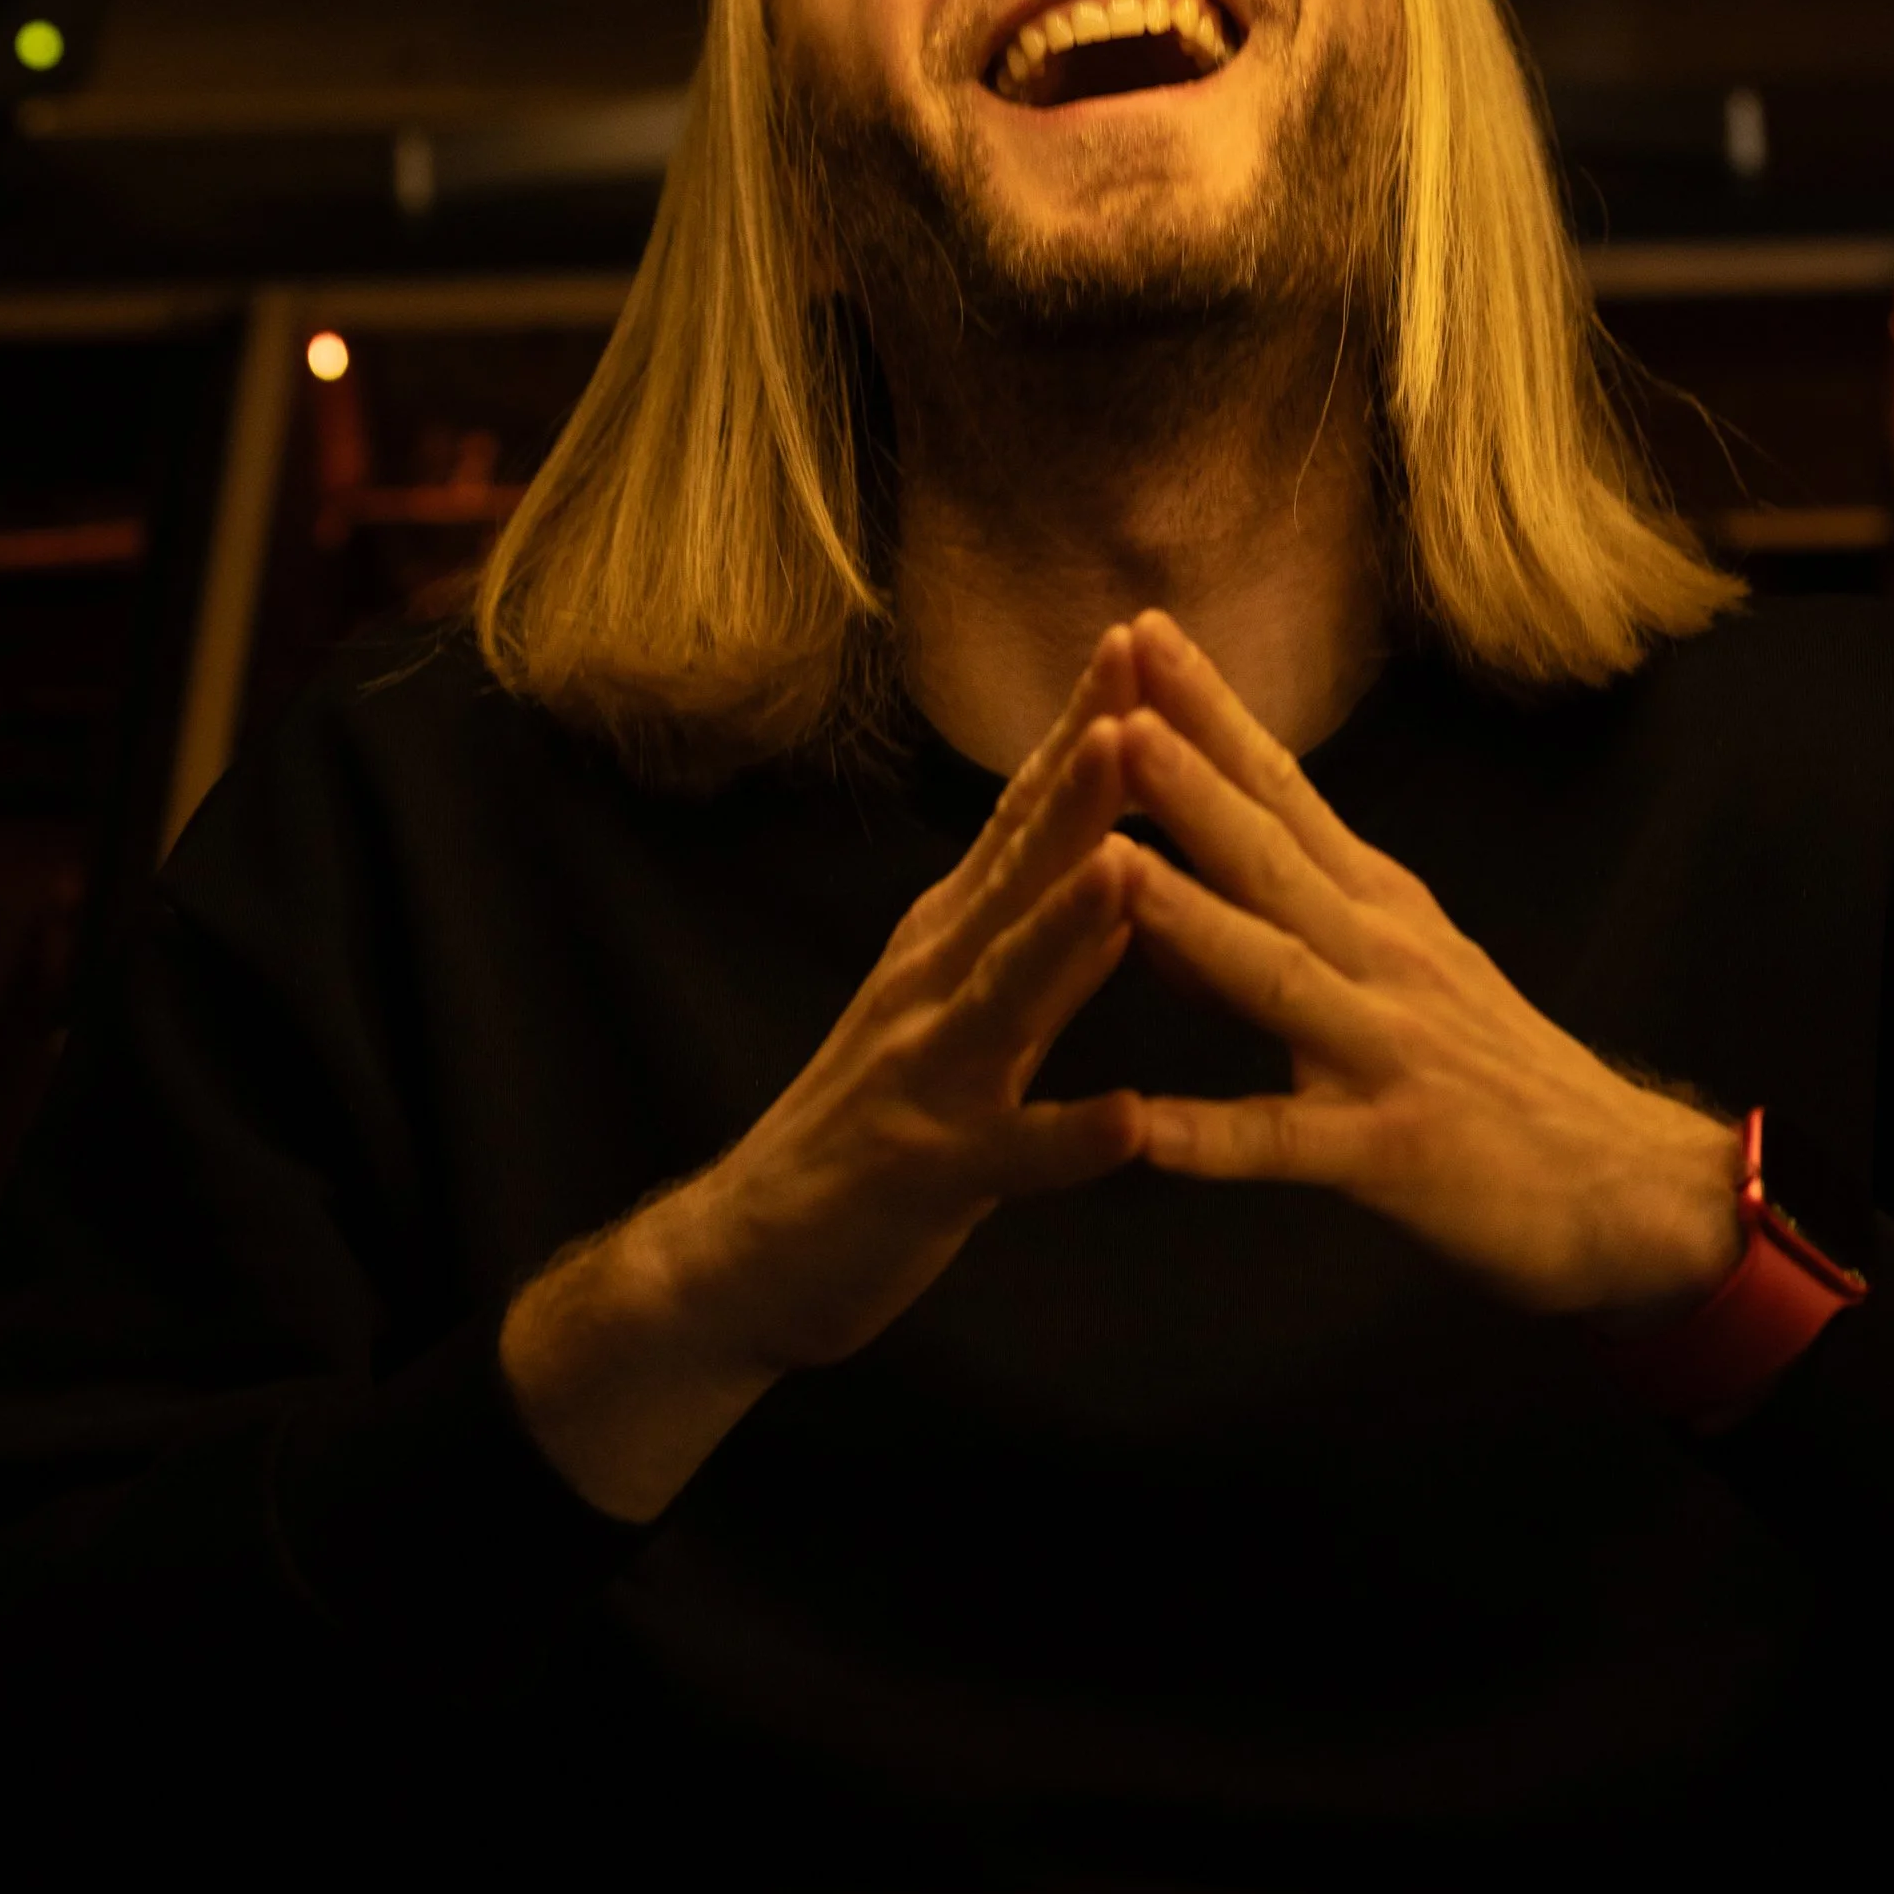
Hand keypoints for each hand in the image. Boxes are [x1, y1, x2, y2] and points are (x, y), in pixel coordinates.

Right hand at [503, 631, 1149, 1518]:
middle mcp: (932, 980)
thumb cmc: (877, 1119)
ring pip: (1004, 989)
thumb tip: (1128, 855)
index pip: (1025, 813)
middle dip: (1083, 784)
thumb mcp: (965, 1008)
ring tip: (1129, 868)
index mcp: (949, 934)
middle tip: (1143, 695)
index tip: (1142, 642)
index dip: (1082, 728)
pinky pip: (1007, 1155)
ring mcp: (924, 1072)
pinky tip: (1128, 1121)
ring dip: (1064, 929)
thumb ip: (1046, 943)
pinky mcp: (926, 1170)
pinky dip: (1066, 1139)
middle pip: (1017, 869)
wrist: (749, 1251)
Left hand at [1114, 616, 1743, 1326]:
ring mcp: (1387, 1048)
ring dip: (1193, 917)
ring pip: (1277, 972)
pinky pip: (1290, 1142)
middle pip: (1273, 855)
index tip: (1141, 632)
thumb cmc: (1494, 1072)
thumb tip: (1154, 876)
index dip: (1214, 712)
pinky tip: (1143, 1130)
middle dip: (1192, 778)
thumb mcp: (1393, 972)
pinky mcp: (1393, 1149)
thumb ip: (1276, 925)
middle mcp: (1382, 954)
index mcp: (1377, 904)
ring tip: (1111, 862)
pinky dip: (1216, 1136)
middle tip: (1116, 698)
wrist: (1623, 1183)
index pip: (1284, 788)